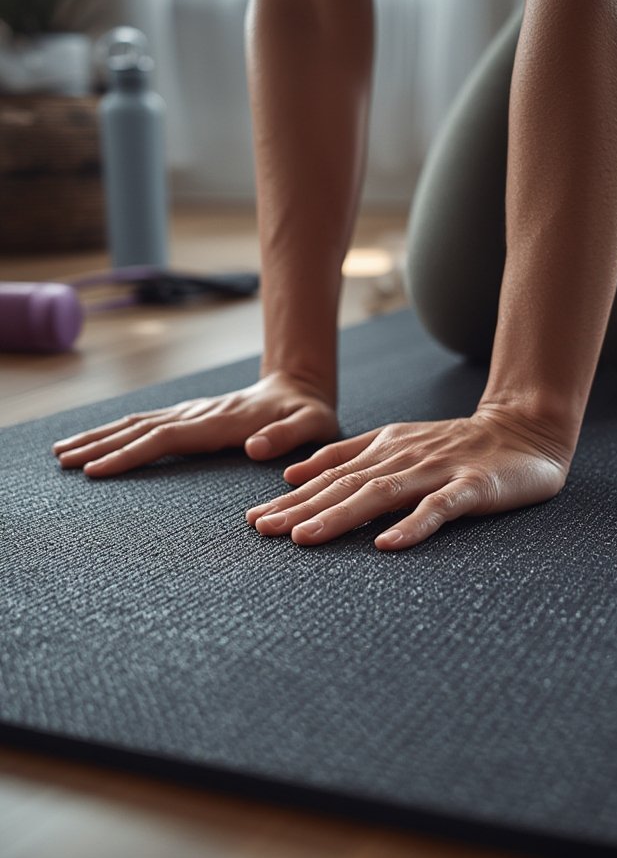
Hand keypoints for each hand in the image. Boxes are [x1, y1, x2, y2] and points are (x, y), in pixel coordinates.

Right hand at [52, 371, 338, 475]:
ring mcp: (192, 414)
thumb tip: (254, 447)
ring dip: (100, 437)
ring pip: (137, 424)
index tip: (97, 470)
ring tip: (64, 452)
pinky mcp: (191, 417)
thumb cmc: (309, 413)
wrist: (302, 387)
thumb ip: (288, 436)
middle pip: (140, 430)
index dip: (131, 454)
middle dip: (100, 445)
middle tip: (61, 461)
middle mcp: (199, 415)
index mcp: (220, 423)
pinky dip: (117, 433)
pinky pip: (147, 425)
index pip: (166, 439)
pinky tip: (98, 442)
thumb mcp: (312, 424)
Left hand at [246, 404, 570, 550]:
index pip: (331, 476)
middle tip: (263, 530)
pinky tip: (388, 544)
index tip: (256, 521)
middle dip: (301, 508)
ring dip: (341, 516)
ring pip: (382, 494)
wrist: (526, 428)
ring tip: (306, 538)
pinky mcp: (473, 488)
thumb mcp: (397, 442)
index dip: (292, 498)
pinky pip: (440, 508)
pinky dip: (413, 524)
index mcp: (385, 449)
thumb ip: (348, 456)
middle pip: (345, 485)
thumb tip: (293, 473)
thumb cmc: (459, 445)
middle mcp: (404, 458)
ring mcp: (438, 472)